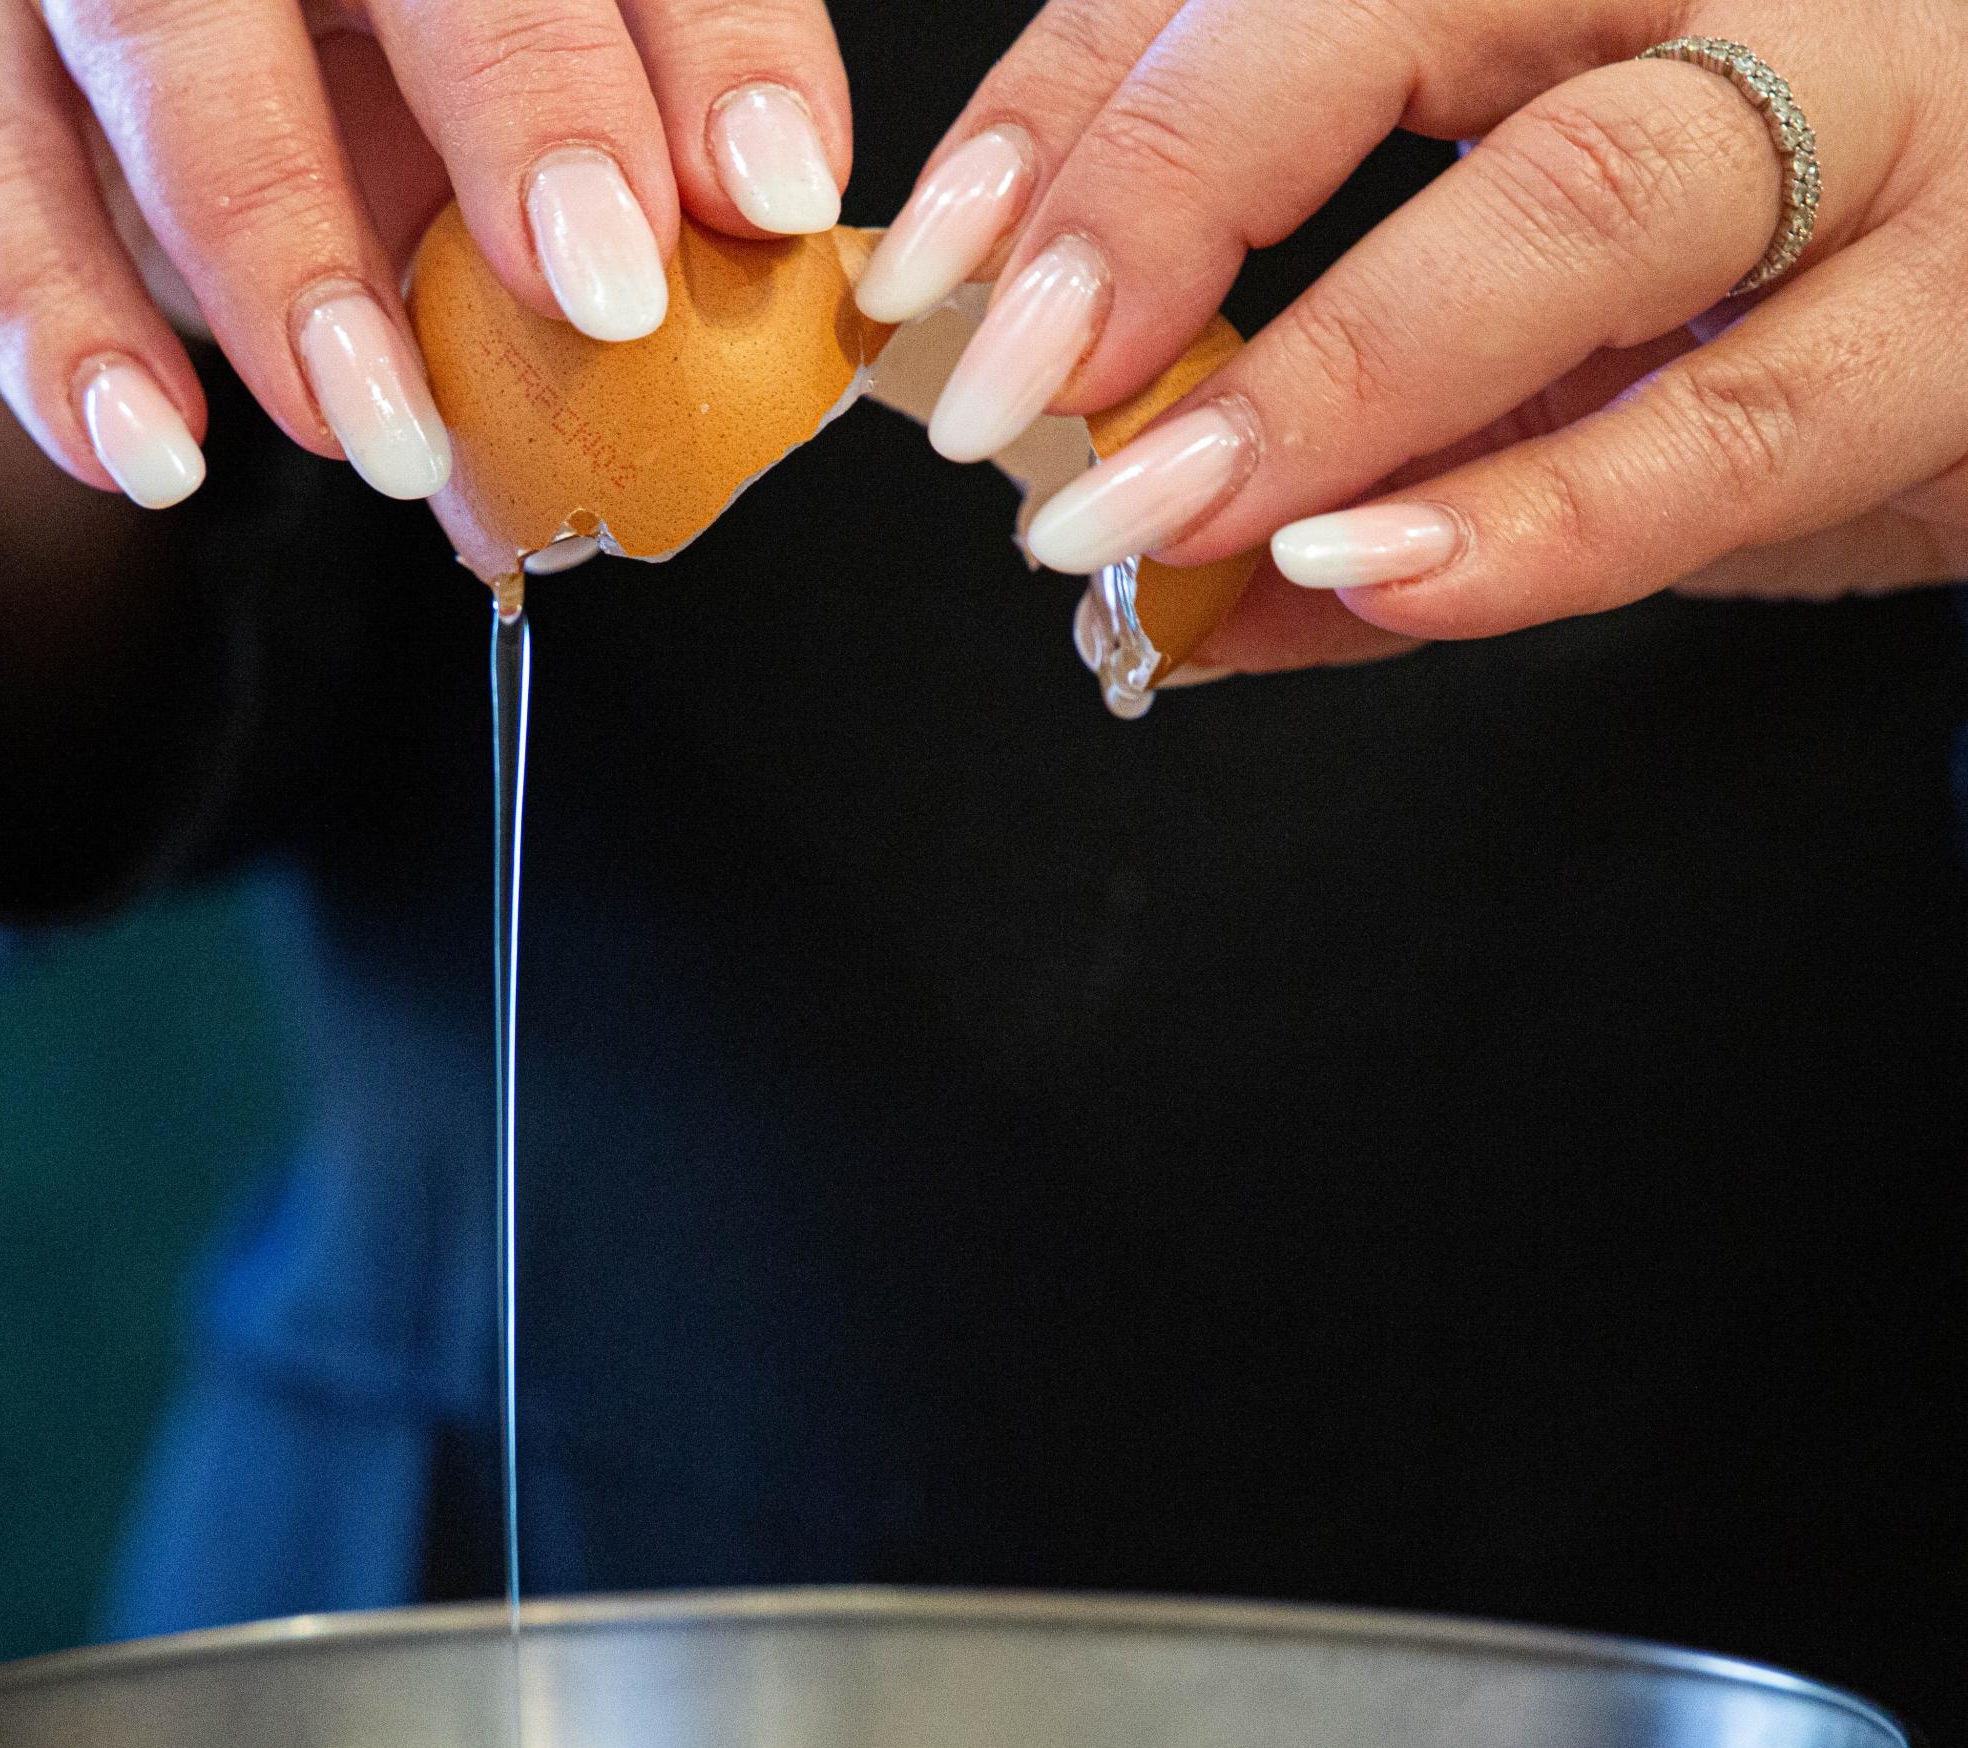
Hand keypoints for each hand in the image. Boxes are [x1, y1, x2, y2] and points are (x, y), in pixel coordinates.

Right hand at [0, 0, 850, 508]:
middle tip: (607, 293)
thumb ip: (581, 208)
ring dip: (283, 247)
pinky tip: (153, 454)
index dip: (704, 37)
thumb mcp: (462, 124)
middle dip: (518, 98)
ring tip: (385, 436)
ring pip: (156, 38)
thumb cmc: (304, 79)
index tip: (776, 190)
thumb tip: (701, 392)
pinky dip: (58, 326)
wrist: (30, 61)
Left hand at [856, 0, 1967, 677]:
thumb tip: (1151, 585)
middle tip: (1010, 388)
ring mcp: (1889, 112)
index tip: (926, 273)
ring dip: (1329, 384)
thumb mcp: (1557, 319)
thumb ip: (1359, 426)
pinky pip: (1733, 422)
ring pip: (1580, 204)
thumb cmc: (1820, 291)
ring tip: (1150, 518)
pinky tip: (1373, 576)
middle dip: (1170, 197)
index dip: (1068, 114)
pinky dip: (1536, 520)